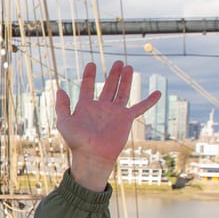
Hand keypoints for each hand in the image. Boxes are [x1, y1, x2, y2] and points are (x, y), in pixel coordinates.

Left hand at [56, 60, 160, 190]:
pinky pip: (140, 108)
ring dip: (125, 80)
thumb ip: (61, 106)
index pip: (87, 86)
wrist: (92, 155)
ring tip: (128, 66)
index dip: (89, 75)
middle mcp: (101, 108)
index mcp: (86, 107)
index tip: (91, 64)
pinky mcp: (126, 119)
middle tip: (118, 62)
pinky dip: (149, 101)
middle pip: (108, 86)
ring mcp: (114, 112)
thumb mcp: (64, 122)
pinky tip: (158, 93)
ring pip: (122, 92)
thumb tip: (60, 89)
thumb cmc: (77, 141)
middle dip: (113, 74)